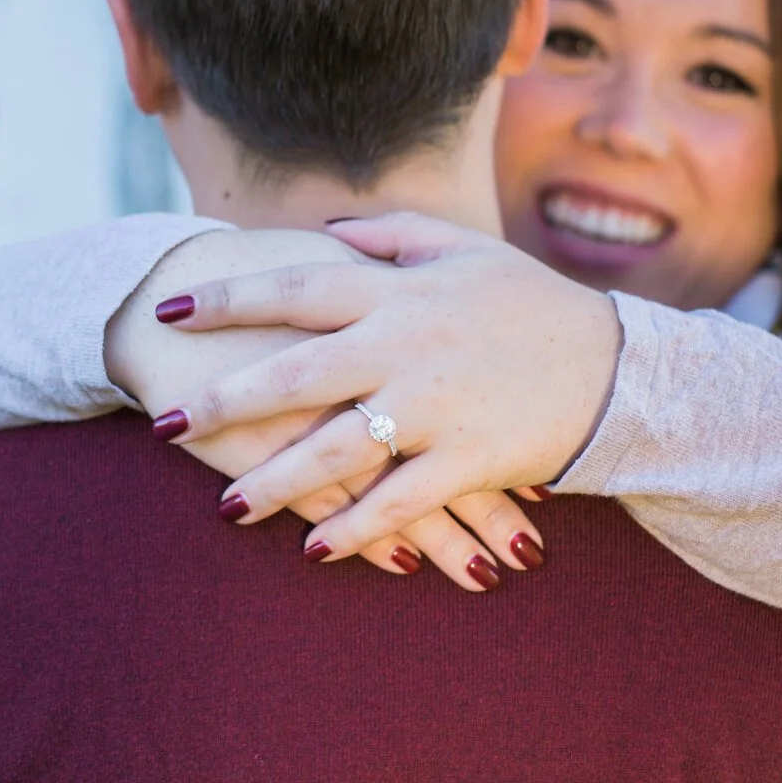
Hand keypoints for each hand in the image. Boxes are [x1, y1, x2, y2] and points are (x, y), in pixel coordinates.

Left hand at [148, 212, 619, 566]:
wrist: (617, 365)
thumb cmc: (530, 304)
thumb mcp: (464, 250)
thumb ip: (389, 237)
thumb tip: (322, 234)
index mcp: (400, 291)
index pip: (296, 287)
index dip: (228, 297)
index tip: (169, 309)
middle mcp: (407, 345)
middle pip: (295, 373)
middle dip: (224, 400)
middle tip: (164, 425)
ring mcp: (437, 406)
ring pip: (337, 448)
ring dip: (275, 482)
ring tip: (227, 508)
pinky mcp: (469, 459)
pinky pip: (399, 501)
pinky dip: (356, 528)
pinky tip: (313, 549)